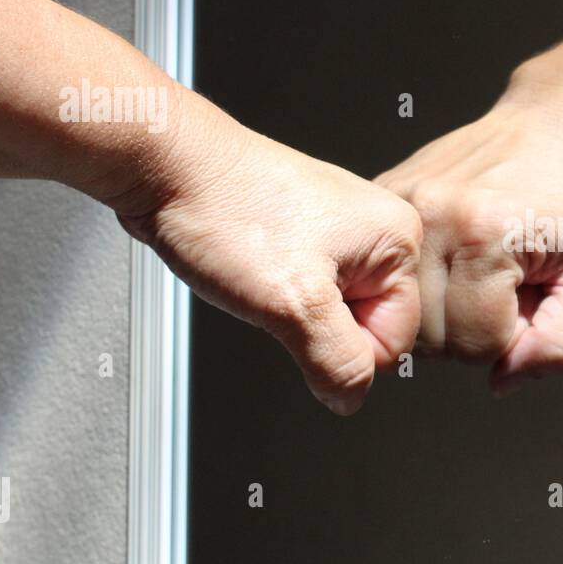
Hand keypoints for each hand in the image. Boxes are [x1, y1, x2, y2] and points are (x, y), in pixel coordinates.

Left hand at [113, 97, 421, 414]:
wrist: (165, 166)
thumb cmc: (225, 209)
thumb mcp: (293, 306)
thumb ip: (337, 363)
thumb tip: (350, 397)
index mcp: (397, 240)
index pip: (394, 341)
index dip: (343, 347)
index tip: (302, 315)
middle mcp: (376, 230)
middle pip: (365, 326)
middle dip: (316, 326)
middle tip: (279, 289)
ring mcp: (339, 229)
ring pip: (329, 311)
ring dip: (290, 310)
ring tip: (261, 271)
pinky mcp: (304, 233)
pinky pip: (304, 290)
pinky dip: (274, 292)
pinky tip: (252, 267)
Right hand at [376, 83, 562, 395]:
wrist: (551, 129)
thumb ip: (560, 342)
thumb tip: (501, 381)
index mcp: (487, 233)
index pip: (475, 344)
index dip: (509, 335)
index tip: (526, 295)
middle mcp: (434, 215)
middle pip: (430, 338)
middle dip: (471, 329)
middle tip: (501, 286)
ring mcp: (402, 202)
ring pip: (402, 316)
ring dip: (441, 313)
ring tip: (475, 273)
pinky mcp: (384, 195)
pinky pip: (386, 277)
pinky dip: (416, 285)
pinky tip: (449, 260)